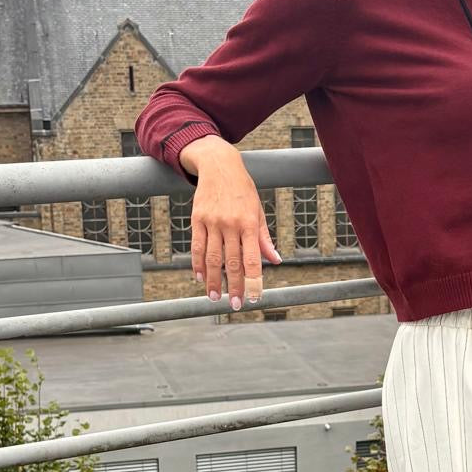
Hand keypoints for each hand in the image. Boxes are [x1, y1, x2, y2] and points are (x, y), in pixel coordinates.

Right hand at [180, 135, 281, 307]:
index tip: (254, 298)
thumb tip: (275, 261)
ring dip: (213, 280)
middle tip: (236, 305)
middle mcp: (230, 224)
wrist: (219, 165)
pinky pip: (197, 246)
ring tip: (215, 298)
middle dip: (234, 286)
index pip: (252, 258)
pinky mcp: (197, 219)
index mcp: (249, 223)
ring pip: (212, 258)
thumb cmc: (243, 191)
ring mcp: (212, 222)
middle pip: (231, 262)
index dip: (254, 280)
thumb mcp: (258, 211)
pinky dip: (198, 264)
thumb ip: (264, 238)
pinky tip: (201, 278)